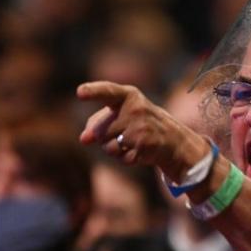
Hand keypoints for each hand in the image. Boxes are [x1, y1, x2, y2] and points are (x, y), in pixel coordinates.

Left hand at [77, 81, 210, 179]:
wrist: (171, 138)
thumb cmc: (137, 122)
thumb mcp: (118, 114)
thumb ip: (96, 122)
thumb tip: (83, 139)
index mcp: (128, 96)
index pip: (107, 92)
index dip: (92, 92)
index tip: (79, 92)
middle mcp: (135, 109)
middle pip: (100, 132)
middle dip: (105, 138)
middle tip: (124, 132)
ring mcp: (141, 128)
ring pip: (108, 148)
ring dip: (115, 150)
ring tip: (131, 141)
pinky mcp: (145, 145)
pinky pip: (122, 158)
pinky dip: (126, 158)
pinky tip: (138, 150)